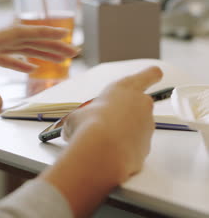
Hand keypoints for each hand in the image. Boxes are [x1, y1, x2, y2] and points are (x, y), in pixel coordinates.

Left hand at [0, 25, 78, 111]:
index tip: (65, 36)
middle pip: (24, 40)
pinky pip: (3, 57)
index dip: (45, 35)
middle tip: (71, 52)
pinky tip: (27, 68)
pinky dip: (18, 61)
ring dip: (37, 53)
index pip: (21, 35)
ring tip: (56, 60)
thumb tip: (2, 107)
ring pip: (16, 48)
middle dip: (49, 45)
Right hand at [40, 66, 162, 216]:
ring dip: (123, 132)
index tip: (153, 75)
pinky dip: (123, 149)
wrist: (101, 153)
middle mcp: (141, 105)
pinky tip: (107, 153)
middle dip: (126, 113)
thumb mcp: (76, 116)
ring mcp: (147, 127)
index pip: (150, 74)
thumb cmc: (88, 126)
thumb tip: (72, 129)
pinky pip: (134, 145)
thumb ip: (81, 118)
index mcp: (125, 88)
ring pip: (137, 127)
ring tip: (101, 141)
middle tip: (105, 122)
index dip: (149, 76)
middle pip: (140, 105)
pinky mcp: (147, 147)